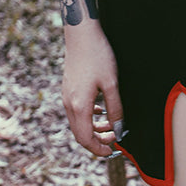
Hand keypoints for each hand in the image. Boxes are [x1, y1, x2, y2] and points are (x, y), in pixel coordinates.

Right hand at [62, 20, 123, 156]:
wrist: (81, 34)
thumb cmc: (98, 56)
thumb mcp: (111, 83)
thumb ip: (115, 109)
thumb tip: (119, 129)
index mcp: (79, 106)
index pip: (86, 139)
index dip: (99, 149)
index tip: (113, 151)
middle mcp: (69, 104)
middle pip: (80, 134)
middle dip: (97, 141)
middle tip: (115, 138)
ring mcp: (67, 96)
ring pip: (78, 123)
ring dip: (93, 128)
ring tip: (111, 125)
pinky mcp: (68, 88)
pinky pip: (76, 111)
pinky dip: (89, 116)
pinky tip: (101, 110)